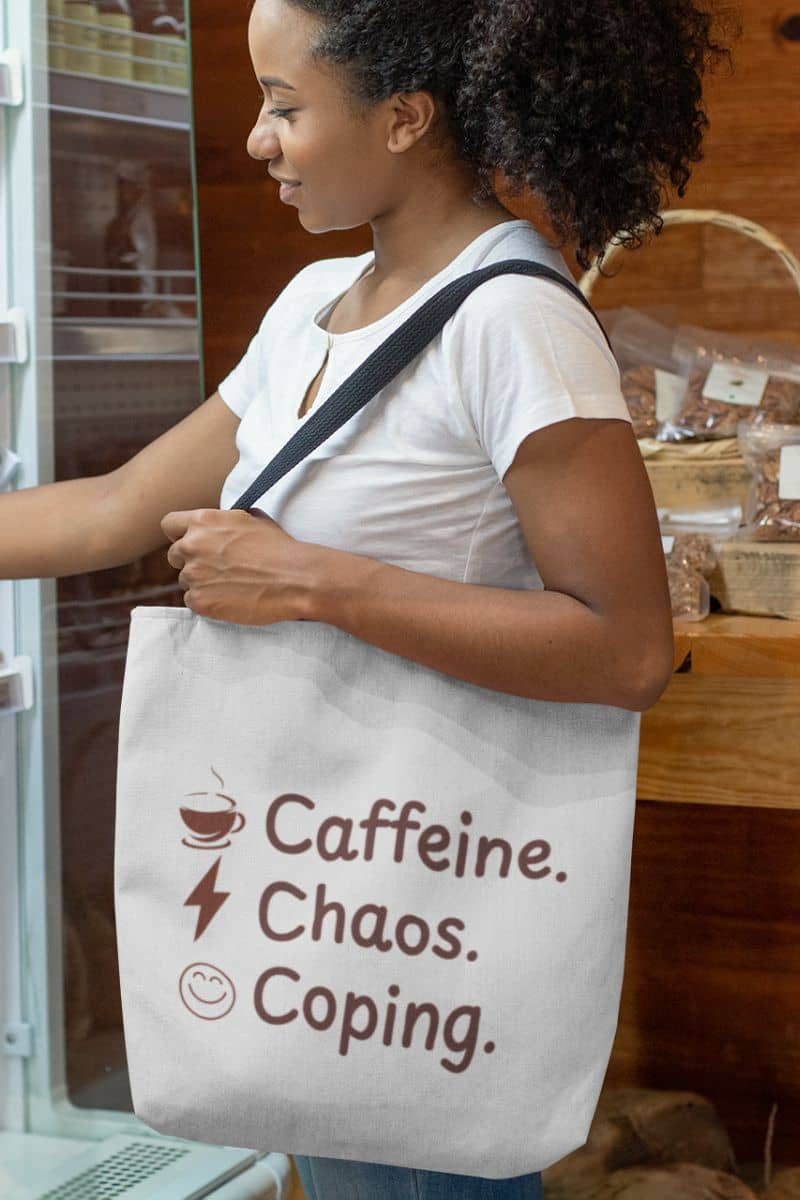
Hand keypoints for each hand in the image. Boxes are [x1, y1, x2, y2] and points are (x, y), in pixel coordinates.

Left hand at [160, 507, 314, 624]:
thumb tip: (221, 523)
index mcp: (203, 522)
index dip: (180, 534)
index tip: (191, 542)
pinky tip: (230, 597)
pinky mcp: (200, 601)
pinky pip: (193, 601)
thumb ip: (225, 521)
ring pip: (185, 580)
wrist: (295, 579)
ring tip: (231, 584)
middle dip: (191, 561)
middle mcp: (192, 546)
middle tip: (217, 568)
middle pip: (174, 555)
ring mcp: (193, 575)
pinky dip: (208, 601)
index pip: (169, 524)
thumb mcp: (252, 519)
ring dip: (202, 582)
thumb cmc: (279, 548)